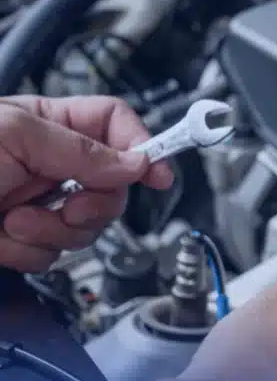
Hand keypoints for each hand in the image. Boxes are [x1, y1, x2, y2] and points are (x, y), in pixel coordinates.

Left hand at [0, 95, 173, 271]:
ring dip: (54, 231)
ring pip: (88, 227)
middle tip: (71, 207)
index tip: (158, 174)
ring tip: (16, 221)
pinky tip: (2, 238)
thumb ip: (79, 148)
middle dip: (94, 205)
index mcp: (48, 125)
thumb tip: (136, 162)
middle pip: (113, 186)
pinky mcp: (25, 239)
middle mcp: (50, 164)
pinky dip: (29, 253)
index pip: (115, 125)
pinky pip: (54, 255)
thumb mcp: (14, 134)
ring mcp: (40, 203)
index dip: (142, 146)